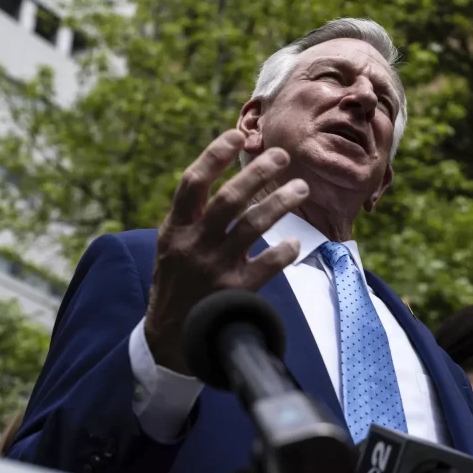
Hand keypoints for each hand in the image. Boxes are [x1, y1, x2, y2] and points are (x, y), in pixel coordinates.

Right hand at [145, 130, 309, 374]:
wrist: (171, 337)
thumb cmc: (177, 281)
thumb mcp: (172, 245)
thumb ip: (192, 215)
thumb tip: (219, 171)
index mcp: (175, 228)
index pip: (193, 182)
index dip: (214, 155)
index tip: (238, 136)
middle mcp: (193, 244)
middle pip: (229, 198)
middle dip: (258, 172)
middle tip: (282, 155)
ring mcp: (213, 268)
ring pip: (252, 225)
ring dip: (280, 202)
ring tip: (300, 187)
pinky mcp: (234, 292)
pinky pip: (266, 265)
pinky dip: (283, 251)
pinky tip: (295, 243)